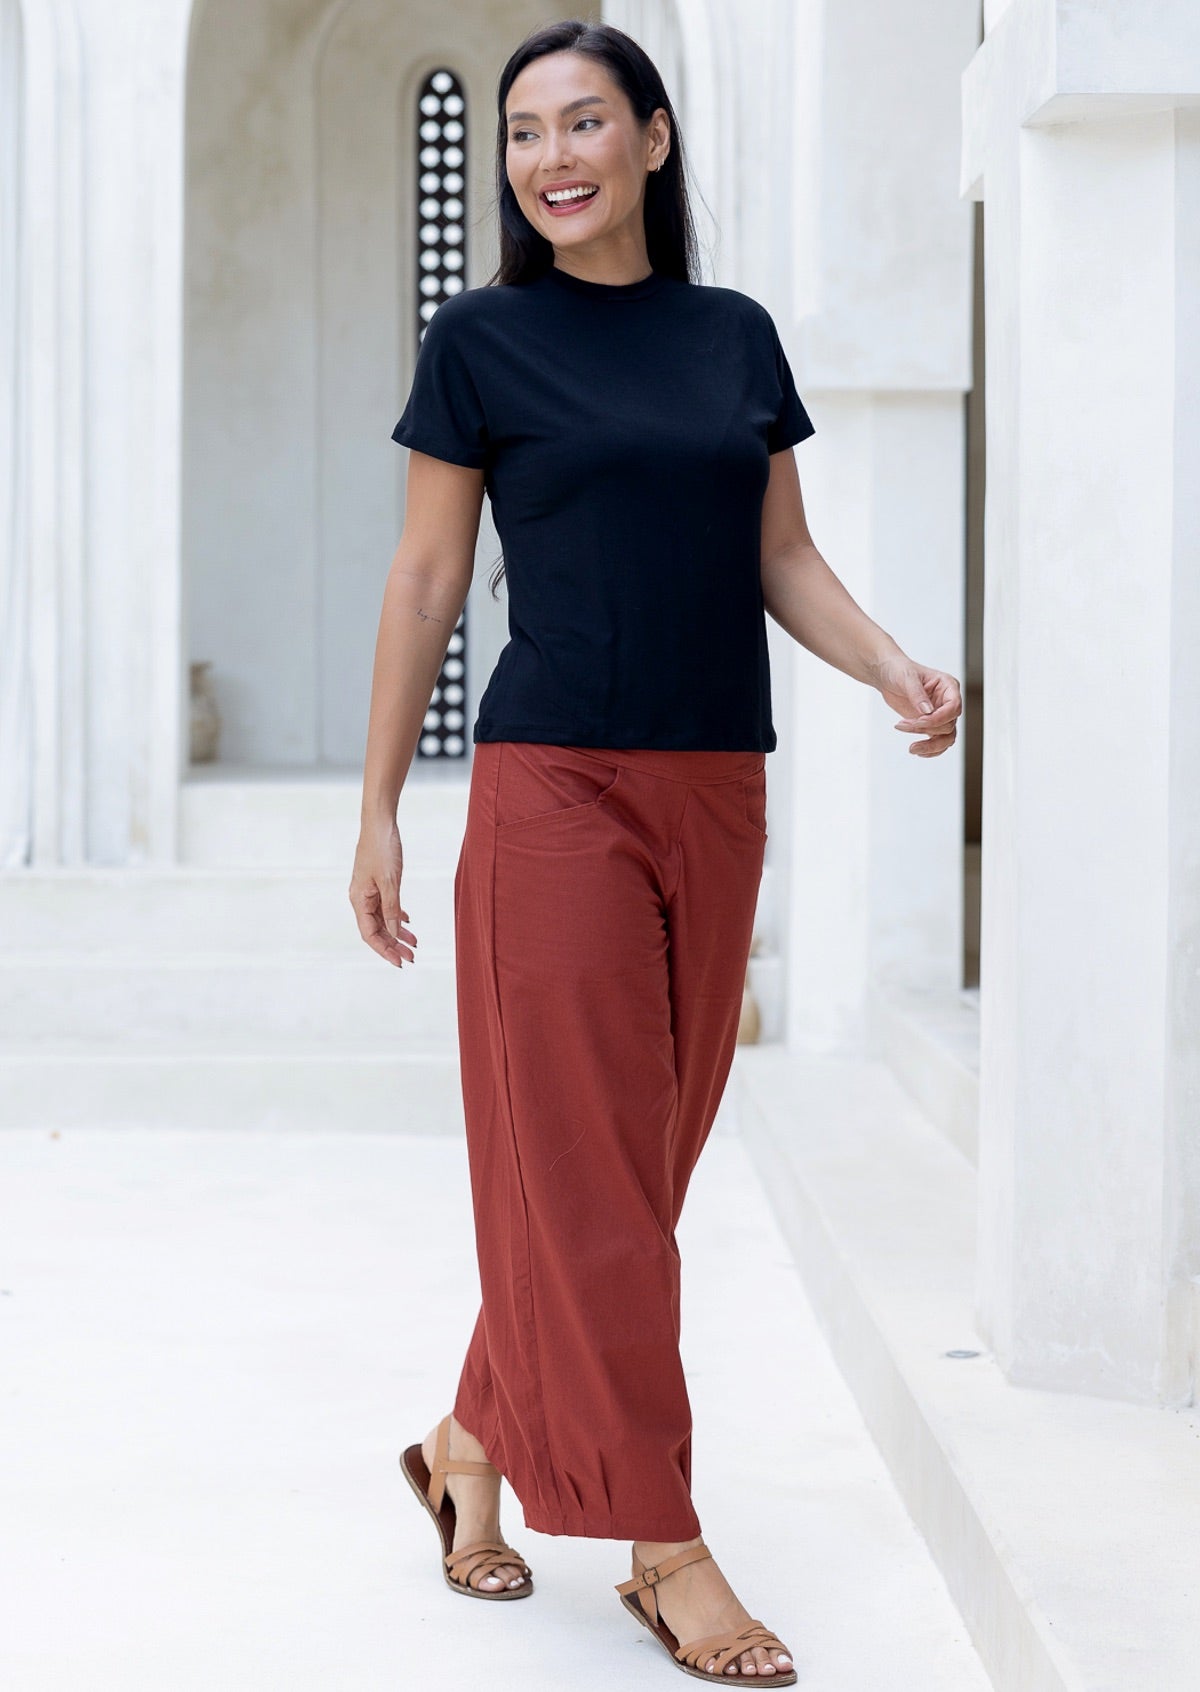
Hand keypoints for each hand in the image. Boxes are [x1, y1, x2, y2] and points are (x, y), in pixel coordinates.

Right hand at [349, 819, 417, 965]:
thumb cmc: (382, 848)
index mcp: (359, 900)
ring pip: (382, 918)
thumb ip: (392, 909)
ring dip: (397, 932)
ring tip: (415, 944)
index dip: (384, 950)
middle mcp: (361, 898)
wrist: (379, 822)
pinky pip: (385, 905)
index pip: (369, 934)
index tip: (400, 963)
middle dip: (394, 944)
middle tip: (412, 957)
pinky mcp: (377, 882)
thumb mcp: (391, 881)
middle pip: (376, 929)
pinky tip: (408, 922)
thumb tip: (395, 933)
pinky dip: (397, 915)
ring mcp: (368, 890)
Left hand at [872, 656, 961, 757]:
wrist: (886, 675)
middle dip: (925, 729)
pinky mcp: (930, 724)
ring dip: (930, 746)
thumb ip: (917, 694)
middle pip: (948, 725)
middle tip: (903, 725)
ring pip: (947, 738)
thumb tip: (927, 711)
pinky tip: (917, 751)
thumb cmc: (898, 670)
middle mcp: (947, 701)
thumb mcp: (907, 677)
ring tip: (911, 748)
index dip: (939, 718)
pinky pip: (938, 742)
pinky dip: (929, 750)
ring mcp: (940, 714)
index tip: (919, 721)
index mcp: (948, 686)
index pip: (954, 707)